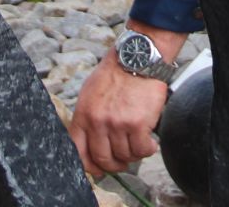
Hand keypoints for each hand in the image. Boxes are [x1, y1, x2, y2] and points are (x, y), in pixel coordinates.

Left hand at [68, 22, 179, 175]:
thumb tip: (87, 142)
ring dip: (133, 154)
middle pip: (103, 159)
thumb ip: (87, 118)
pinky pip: (142, 150)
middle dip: (114, 164)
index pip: (79, 152)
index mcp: (84, 115)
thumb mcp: (90, 93)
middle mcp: (98, 122)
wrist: (137, 59)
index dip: (89, 166)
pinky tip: (150, 142)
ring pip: (125, 156)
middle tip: (123, 161)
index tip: (98, 169)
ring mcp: (118, 124)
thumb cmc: (116, 74)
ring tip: (138, 143)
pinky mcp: (138, 125)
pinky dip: (148, 149)